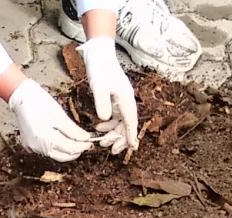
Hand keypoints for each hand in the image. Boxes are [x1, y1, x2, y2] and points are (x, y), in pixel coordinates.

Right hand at [8, 80, 93, 161]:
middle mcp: (38, 147)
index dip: (81, 146)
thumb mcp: (60, 116)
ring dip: (65, 149)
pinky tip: (60, 139)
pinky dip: (54, 147)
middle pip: (62, 156)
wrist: (21, 97)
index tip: (90, 142)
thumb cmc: (40, 103)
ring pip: (53, 154)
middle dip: (74, 151)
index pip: (69, 149)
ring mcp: (32, 147)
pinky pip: (44, 150)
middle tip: (84, 144)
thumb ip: (73, 130)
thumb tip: (85, 139)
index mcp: (46, 139)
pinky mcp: (28, 145)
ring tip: (74, 141)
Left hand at [79, 37, 138, 153]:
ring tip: (101, 141)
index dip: (131, 136)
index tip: (132, 148)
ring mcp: (121, 99)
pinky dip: (109, 124)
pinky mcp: (115, 97)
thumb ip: (102, 104)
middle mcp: (126, 100)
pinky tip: (99, 127)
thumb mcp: (99, 87)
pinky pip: (115, 116)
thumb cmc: (100, 69)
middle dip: (120, 138)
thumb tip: (105, 119)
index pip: (131, 122)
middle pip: (127, 124)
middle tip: (110, 150)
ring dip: (113, 132)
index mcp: (126, 99)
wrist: (99, 53)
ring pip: (121, 121)